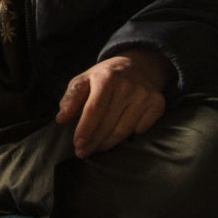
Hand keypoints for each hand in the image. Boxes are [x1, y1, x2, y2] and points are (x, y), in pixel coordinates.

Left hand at [56, 48, 170, 157]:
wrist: (138, 65)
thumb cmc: (105, 77)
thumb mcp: (85, 80)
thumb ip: (71, 98)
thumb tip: (61, 118)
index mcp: (106, 78)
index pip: (94, 110)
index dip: (85, 129)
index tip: (77, 144)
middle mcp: (127, 86)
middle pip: (108, 124)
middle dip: (93, 142)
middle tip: (82, 152)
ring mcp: (144, 95)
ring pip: (124, 131)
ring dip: (108, 143)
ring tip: (96, 147)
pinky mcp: (157, 104)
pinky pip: (140, 130)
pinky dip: (128, 136)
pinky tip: (118, 134)